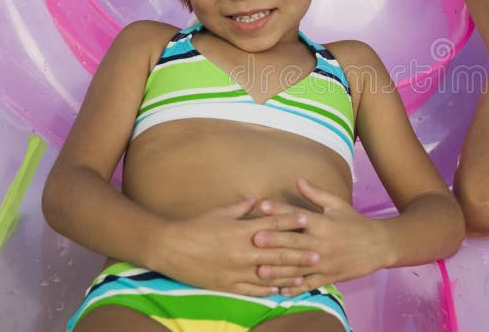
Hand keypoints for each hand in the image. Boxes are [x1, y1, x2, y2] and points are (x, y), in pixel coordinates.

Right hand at [153, 197, 318, 295]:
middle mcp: (242, 251)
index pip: (272, 225)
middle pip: (276, 252)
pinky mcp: (227, 284)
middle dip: (298, 253)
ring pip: (268, 274)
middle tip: (318, 253)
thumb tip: (257, 198)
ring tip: (304, 274)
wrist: (170, 248)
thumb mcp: (219, 213)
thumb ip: (241, 208)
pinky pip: (251, 289)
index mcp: (241, 230)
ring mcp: (235, 270)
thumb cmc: (196, 226)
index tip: (308, 220)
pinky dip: (267, 289)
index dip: (291, 222)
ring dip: (288, 274)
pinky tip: (280, 289)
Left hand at [252, 179, 387, 295]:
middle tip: (254, 238)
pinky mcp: (328, 277)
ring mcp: (324, 262)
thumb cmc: (355, 222)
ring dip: (279, 269)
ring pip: (298, 267)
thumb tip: (297, 179)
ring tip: (260, 269)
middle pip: (294, 241)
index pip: (298, 215)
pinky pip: (309, 284)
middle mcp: (322, 243)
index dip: (280, 210)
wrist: (379, 245)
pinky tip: (280, 290)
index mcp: (323, 223)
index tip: (262, 206)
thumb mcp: (337, 205)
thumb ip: (316, 194)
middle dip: (274, 241)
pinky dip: (295, 288)